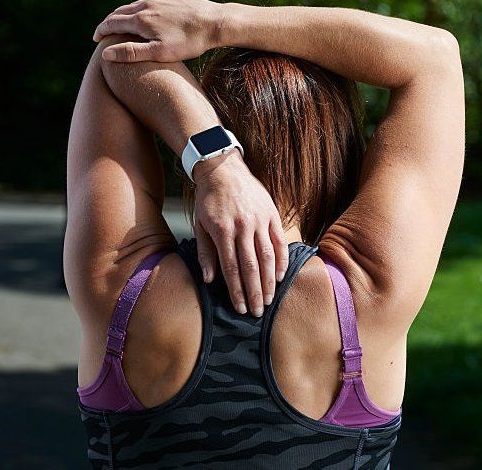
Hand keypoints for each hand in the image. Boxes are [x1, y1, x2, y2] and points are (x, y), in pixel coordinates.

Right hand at [93, 0, 224, 62]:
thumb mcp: (159, 52)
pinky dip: (138, 10)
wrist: (216, 22)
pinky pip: (148, 3)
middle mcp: (146, 5)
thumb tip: (106, 54)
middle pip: (119, 12)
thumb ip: (132, 53)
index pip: (112, 23)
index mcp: (140, 19)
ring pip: (133, 6)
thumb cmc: (189, 41)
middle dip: (109, 23)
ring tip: (120, 25)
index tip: (96, 39)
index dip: (101, 31)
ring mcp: (158, 0)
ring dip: (123, 15)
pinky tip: (144, 17)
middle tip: (104, 33)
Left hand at [191, 151, 289, 316]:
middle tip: (257, 312)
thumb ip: (206, 253)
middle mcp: (243, 227)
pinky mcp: (272, 214)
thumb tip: (210, 280)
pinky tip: (280, 276)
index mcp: (222, 231)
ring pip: (267, 256)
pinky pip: (279, 241)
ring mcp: (260, 220)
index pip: (232, 268)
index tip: (240, 308)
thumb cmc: (209, 201)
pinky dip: (282, 260)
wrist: (223, 170)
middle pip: (251, 267)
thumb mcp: (199, 226)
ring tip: (269, 299)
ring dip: (269, 281)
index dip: (237, 291)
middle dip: (254, 292)